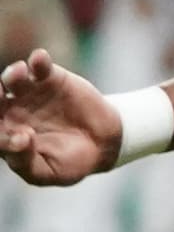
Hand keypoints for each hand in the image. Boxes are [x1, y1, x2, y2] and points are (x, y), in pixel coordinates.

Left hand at [0, 53, 121, 188]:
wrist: (105, 144)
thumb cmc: (70, 162)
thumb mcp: (47, 173)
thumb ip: (25, 162)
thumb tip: (21, 137)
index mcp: (4, 135)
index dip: (2, 135)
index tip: (26, 139)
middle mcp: (10, 111)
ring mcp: (29, 93)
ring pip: (11, 80)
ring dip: (11, 75)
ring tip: (19, 73)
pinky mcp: (50, 78)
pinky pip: (39, 66)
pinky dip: (38, 61)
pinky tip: (40, 58)